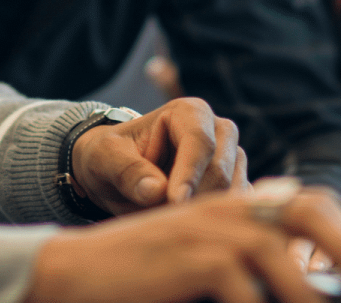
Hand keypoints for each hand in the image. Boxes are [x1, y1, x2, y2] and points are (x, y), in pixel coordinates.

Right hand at [26, 189, 340, 302]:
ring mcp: (210, 230)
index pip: (310, 202)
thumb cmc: (144, 275)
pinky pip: (247, 293)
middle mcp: (228, 206)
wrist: (76, 274)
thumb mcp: (203, 259)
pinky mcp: (195, 260)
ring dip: (312, 301)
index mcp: (235, 202)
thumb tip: (307, 282)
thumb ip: (248, 261)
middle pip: (310, 214)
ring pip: (286, 264)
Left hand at [70, 97, 247, 213]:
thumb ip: (127, 171)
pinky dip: (213, 224)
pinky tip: (184, 227)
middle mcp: (218, 131)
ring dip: (200, 213)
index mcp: (189, 112)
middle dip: (192, 199)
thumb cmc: (110, 157)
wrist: (116, 173)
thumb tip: (155, 191)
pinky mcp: (235, 187)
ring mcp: (231, 160)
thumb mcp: (105, 158)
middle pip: (220, 171)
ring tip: (165, 219)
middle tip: (162, 218)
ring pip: (230, 194)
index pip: (200, 142)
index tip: (174, 202)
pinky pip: (235, 211)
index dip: (189, 174)